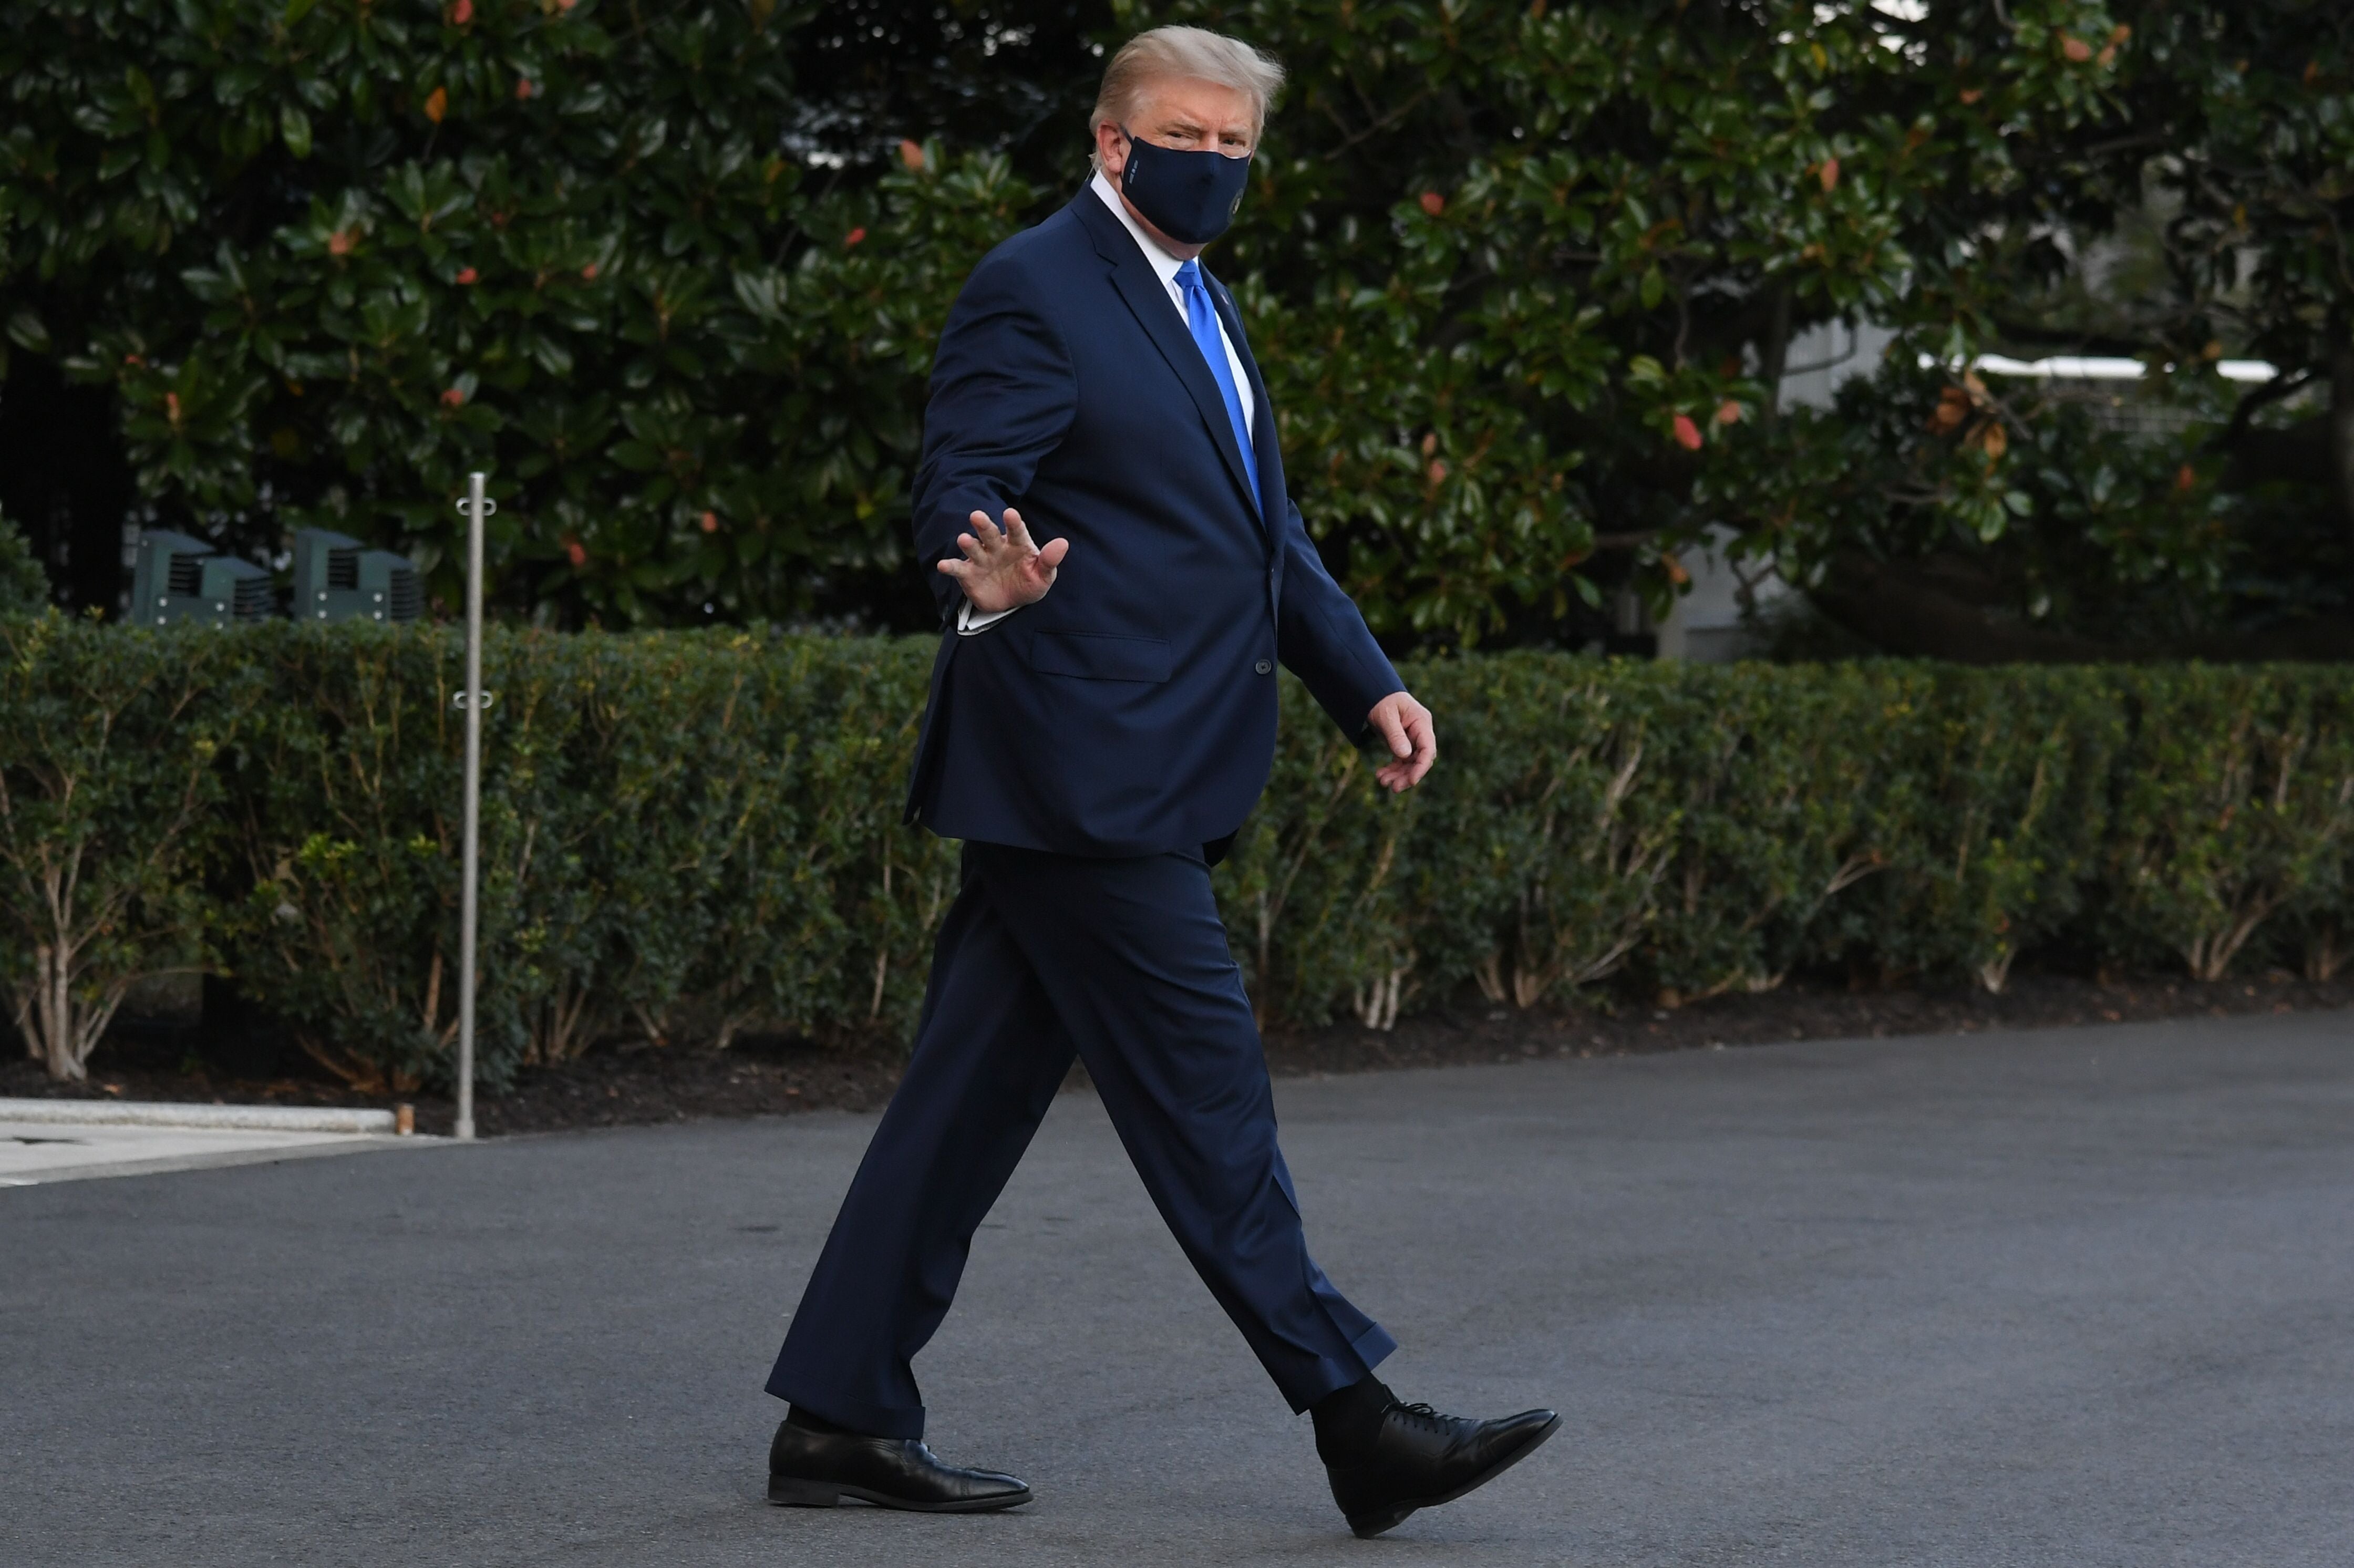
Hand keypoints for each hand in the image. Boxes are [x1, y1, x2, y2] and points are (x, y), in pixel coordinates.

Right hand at [936, 507, 1068, 613]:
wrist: (1012, 601)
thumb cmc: (1030, 581)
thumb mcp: (1043, 575)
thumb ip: (1050, 560)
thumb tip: (1063, 543)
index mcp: (1018, 543)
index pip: (1017, 531)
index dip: (1014, 523)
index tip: (1010, 513)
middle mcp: (997, 547)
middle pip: (990, 533)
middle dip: (984, 525)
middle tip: (977, 516)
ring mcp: (981, 559)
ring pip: (973, 548)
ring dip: (968, 543)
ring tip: (963, 539)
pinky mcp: (968, 574)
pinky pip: (958, 568)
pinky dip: (950, 566)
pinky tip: (942, 565)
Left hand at [1367, 691, 1435, 792]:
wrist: (1374, 694)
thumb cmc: (1381, 701)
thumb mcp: (1386, 716)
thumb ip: (1395, 735)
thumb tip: (1405, 755)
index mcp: (1422, 722)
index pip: (1428, 748)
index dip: (1421, 767)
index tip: (1412, 781)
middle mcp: (1420, 732)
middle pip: (1420, 759)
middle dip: (1408, 775)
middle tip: (1394, 788)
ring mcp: (1412, 739)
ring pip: (1410, 763)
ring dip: (1398, 775)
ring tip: (1382, 782)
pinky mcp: (1403, 744)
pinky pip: (1401, 761)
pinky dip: (1392, 769)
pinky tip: (1380, 775)